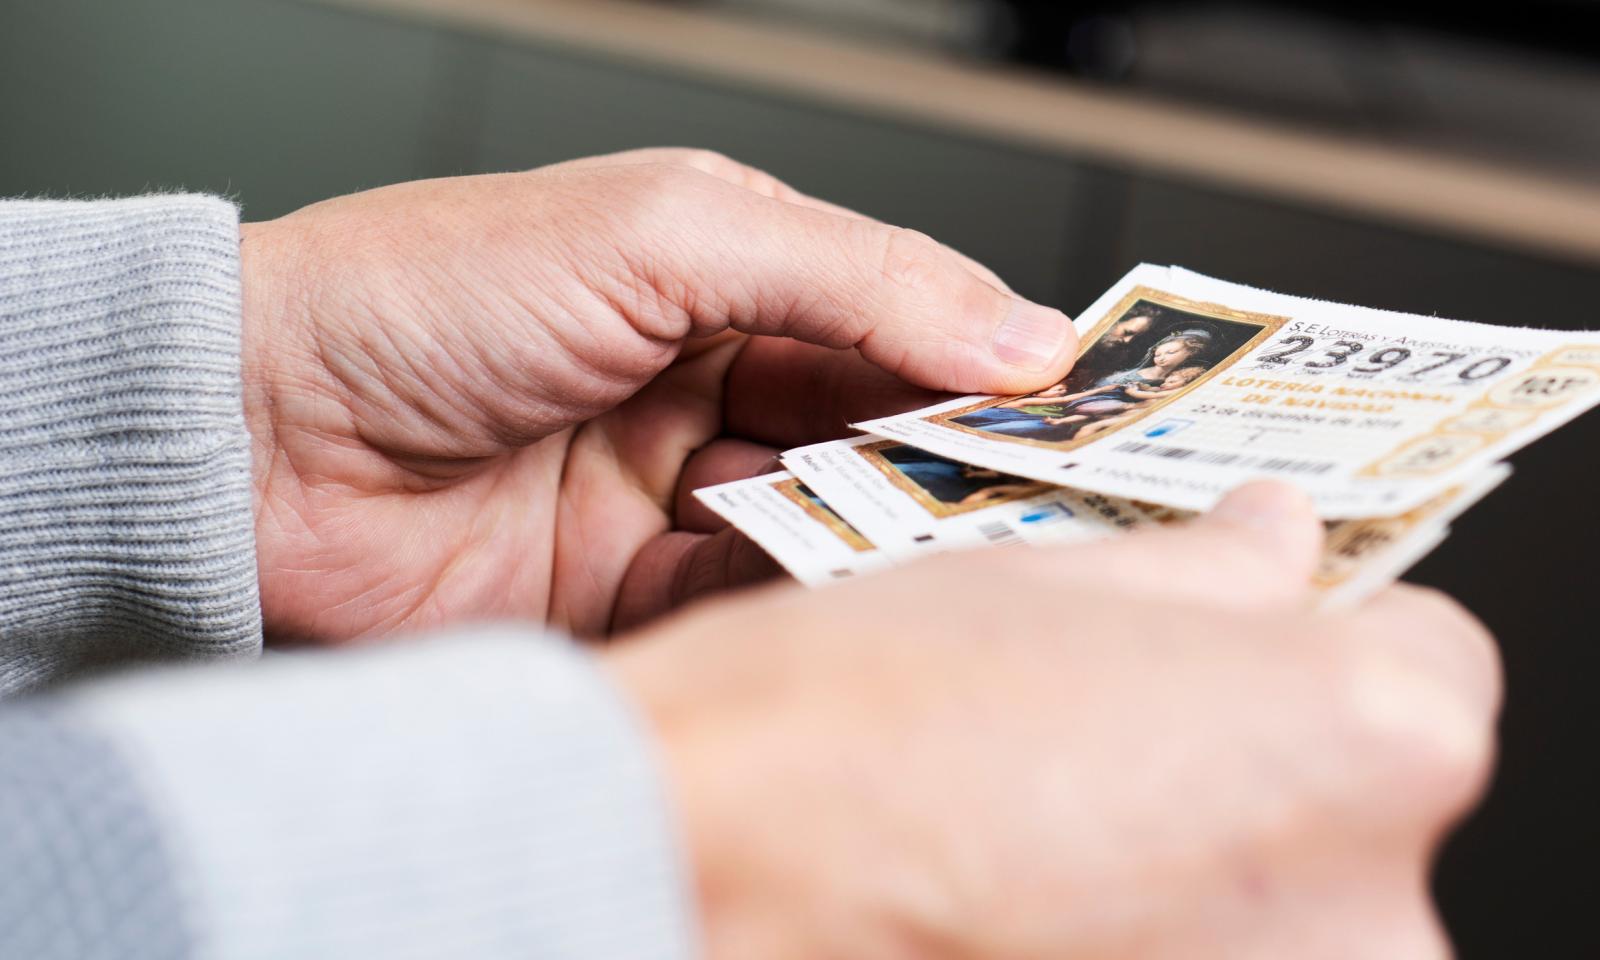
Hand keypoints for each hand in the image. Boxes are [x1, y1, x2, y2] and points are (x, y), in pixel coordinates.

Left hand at [238, 149, 1075, 641]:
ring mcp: (671, 494)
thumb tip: (1016, 328)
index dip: (993, 362)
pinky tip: (828, 597)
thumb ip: (852, 275)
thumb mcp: (665, 232)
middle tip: (1038, 495)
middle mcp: (710, 385)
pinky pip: (746, 607)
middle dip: (955, 463)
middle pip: (879, 433)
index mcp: (729, 275)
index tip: (1081, 409)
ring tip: (939, 547)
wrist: (246, 434)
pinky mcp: (627, 595)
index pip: (902, 319)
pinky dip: (793, 607)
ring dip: (881, 539)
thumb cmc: (421, 293)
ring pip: (827, 527)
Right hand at [610, 483, 1500, 958]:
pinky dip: (1155, 955)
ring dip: (1214, 881)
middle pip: (1372, 806)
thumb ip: (1215, 567)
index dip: (1320, 639)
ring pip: (1293, 917)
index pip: (1432, 660)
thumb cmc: (853, 729)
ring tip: (1061, 840)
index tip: (1247, 645)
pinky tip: (1039, 916)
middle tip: (1125, 746)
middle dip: (1270, 766)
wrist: (699, 874)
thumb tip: (1275, 544)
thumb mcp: (1054, 581)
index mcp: (1374, 742)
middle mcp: (1379, 922)